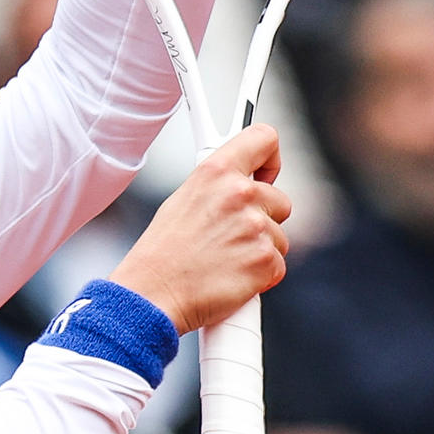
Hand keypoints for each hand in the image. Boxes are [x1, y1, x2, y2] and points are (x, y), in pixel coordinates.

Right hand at [111, 122, 289, 334]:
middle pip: (280, 200)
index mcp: (216, 172)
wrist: (153, 294)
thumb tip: (245, 184)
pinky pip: (278, 265)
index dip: (271, 159)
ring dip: (259, 250)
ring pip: (280, 237)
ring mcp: (256, 228)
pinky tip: (232, 276)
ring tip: (224, 260)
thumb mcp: (183, 200)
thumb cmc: (162, 253)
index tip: (266, 174)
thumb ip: (219, 187)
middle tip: (231, 236)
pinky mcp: (266, 261)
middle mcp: (240, 194)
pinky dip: (260, 276)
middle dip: (263, 219)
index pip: (264, 139)